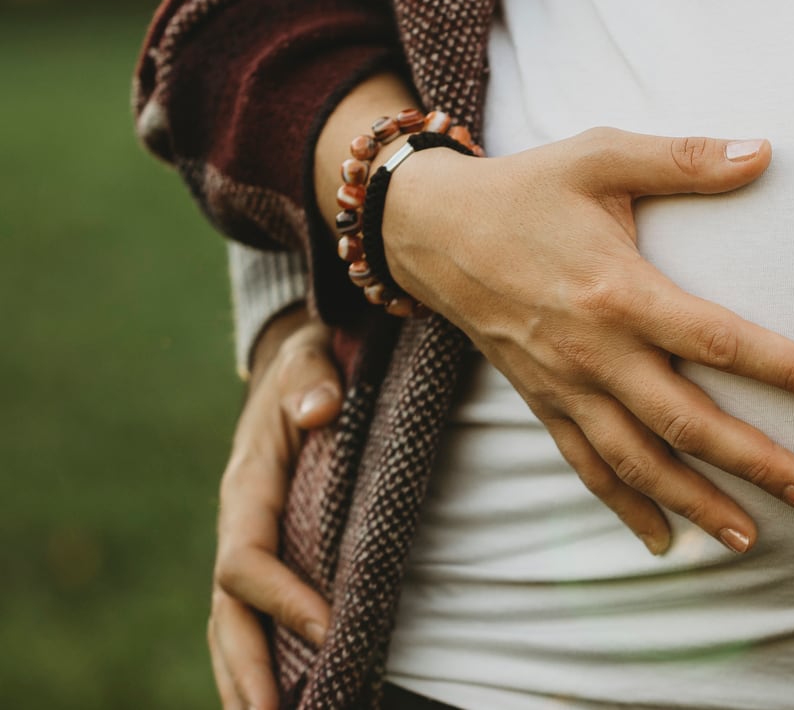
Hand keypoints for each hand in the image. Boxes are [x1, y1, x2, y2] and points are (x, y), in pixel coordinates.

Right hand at [208, 307, 341, 709]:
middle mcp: (238, 527)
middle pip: (227, 614)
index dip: (282, 597)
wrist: (297, 367)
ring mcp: (248, 546)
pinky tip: (281, 700)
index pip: (247, 560)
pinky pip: (252, 619)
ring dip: (245, 680)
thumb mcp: (311, 355)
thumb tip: (320, 408)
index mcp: (246, 489)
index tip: (328, 628)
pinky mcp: (268, 557)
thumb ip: (314, 377)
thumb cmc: (311, 365)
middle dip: (247, 669)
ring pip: (231, 627)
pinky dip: (258, 662)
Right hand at [381, 125, 793, 554]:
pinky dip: (626, 509)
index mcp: (618, 291)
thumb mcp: (603, 155)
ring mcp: (565, 386)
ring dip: (696, 502)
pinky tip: (665, 541)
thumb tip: (765, 152)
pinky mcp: (543, 403)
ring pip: (638, 461)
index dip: (781, 368)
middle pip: (684, 421)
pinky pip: (588, 468)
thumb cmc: (529, 187)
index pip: (716, 340)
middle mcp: (594, 352)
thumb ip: (686, 159)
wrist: (431, 229)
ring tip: (751, 537)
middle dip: (751, 461)